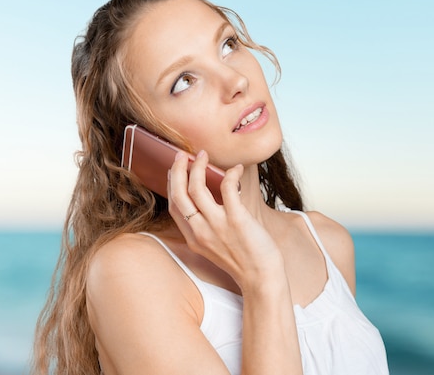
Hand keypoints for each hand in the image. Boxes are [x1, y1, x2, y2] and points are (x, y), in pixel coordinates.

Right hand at [167, 150, 283, 289]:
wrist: (261, 278)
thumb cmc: (243, 261)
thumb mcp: (215, 247)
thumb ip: (207, 228)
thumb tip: (211, 200)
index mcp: (193, 238)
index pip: (174, 206)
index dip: (172, 184)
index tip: (176, 170)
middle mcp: (200, 231)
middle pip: (178, 194)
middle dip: (177, 170)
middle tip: (182, 155)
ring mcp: (217, 225)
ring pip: (196, 188)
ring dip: (198, 167)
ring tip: (204, 156)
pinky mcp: (236, 219)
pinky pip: (227, 188)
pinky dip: (231, 174)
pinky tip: (236, 169)